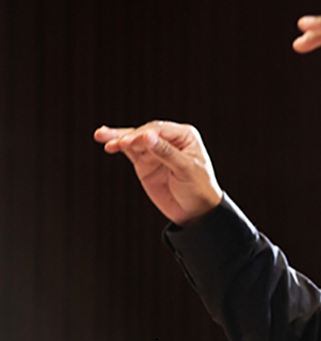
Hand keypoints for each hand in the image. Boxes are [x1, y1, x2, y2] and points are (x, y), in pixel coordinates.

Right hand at [94, 121, 222, 225]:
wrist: (195, 211)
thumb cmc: (199, 188)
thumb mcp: (186, 170)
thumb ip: (166, 153)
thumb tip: (147, 136)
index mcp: (185, 136)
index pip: (160, 130)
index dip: (144, 134)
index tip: (130, 141)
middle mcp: (170, 139)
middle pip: (144, 132)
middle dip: (129, 136)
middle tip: (116, 143)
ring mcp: (155, 151)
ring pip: (134, 140)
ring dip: (118, 137)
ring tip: (100, 136)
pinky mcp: (145, 162)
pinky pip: (130, 151)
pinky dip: (118, 146)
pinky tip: (106, 143)